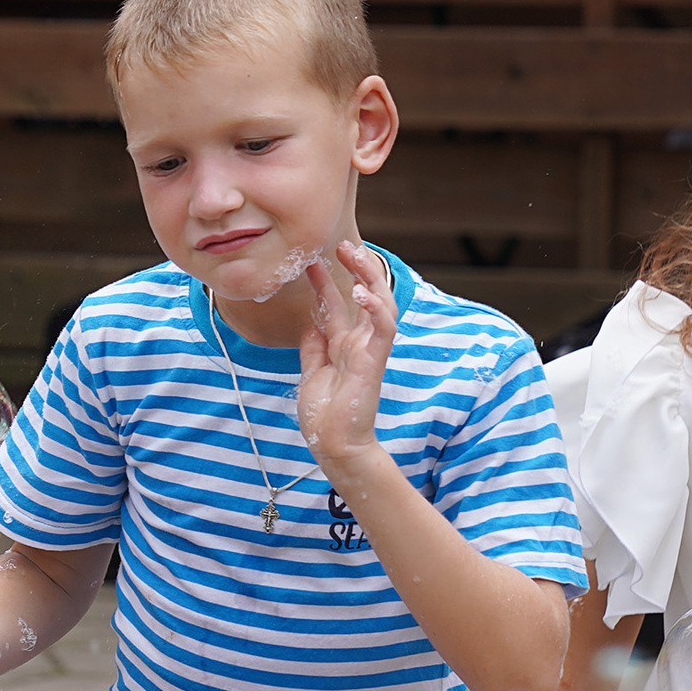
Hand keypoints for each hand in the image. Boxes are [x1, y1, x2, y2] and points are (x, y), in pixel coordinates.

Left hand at [295, 240, 394, 473]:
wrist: (333, 445)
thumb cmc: (324, 415)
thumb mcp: (310, 373)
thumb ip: (312, 347)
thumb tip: (309, 322)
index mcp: (342, 345)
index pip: (335, 304)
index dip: (324, 281)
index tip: (308, 259)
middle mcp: (358, 343)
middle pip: (362, 295)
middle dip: (354, 268)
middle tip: (340, 245)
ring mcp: (369, 351)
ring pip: (379, 304)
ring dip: (369, 278)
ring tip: (356, 255)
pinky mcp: (374, 362)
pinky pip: (383, 329)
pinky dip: (375, 308)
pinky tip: (362, 292)